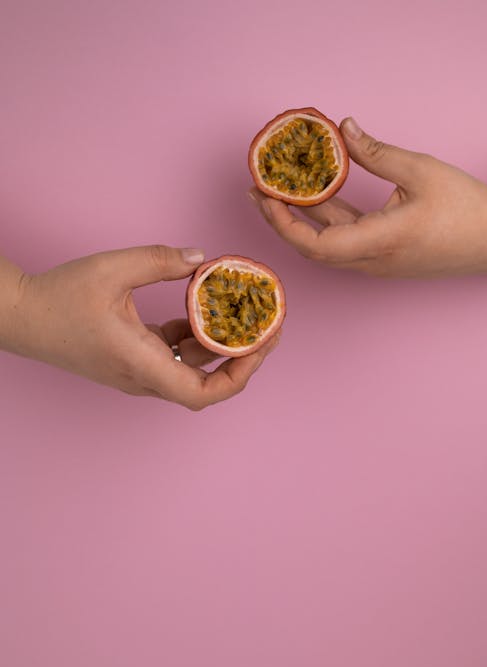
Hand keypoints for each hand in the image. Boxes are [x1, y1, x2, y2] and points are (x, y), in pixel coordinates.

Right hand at [3, 245, 278, 408]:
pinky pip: (174, 355)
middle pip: (206, 383)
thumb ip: (161, 260)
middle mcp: (144, 377)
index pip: (204, 392)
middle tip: (266, 327)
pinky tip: (201, 308)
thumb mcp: (112, 269)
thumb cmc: (60, 299)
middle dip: (241, 358)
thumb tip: (202, 258)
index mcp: (142, 364)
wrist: (22, 316)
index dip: (240, 374)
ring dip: (219, 345)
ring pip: (192, 369)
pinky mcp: (133, 360)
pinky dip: (193, 336)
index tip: (261, 345)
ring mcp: (138, 372)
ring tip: (242, 314)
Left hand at [249, 117, 486, 276]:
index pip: (317, 245)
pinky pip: (345, 241)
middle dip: (281, 221)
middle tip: (258, 192)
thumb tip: (344, 129)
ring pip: (328, 244)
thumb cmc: (467, 210)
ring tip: (276, 193)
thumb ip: (377, 153)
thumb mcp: (422, 172)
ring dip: (301, 221)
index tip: (266, 197)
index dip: (285, 224)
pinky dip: (326, 221)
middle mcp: (372, 261)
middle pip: (313, 249)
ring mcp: (377, 264)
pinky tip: (315, 197)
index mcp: (381, 242)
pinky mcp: (383, 258)